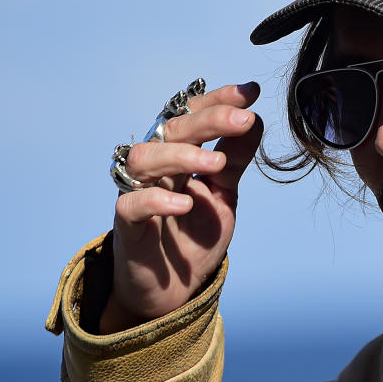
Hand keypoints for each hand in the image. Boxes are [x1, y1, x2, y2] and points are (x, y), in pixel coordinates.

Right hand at [99, 81, 262, 332]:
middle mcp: (155, 166)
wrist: (174, 289)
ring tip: (216, 163)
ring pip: (145, 158)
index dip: (218, 100)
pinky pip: (132, 204)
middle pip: (172, 129)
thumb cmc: (194, 234)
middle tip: (243, 118)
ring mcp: (137, 192)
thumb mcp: (223, 193)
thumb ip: (234, 159)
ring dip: (183, 155)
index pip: (193, 114)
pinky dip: (157, 199)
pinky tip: (186, 203)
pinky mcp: (127, 225)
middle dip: (209, 120)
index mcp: (178, 153)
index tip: (251, 92)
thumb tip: (255, 120)